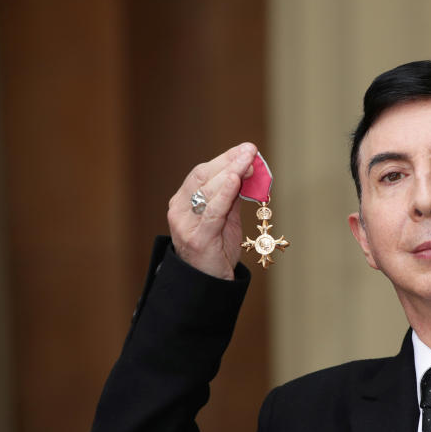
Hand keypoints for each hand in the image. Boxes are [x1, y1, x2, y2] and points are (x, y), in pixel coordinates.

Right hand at [167, 143, 256, 279]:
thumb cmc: (217, 249)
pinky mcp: (199, 238)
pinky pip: (213, 211)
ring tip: (248, 161)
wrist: (208, 282)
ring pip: (208, 191)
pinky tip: (235, 179)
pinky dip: (224, 193)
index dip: (224, 159)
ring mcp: (186, 224)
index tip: (245, 149)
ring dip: (231, 172)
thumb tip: (246, 170)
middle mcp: (180, 210)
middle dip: (229, 162)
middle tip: (250, 151)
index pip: (202, 173)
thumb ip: (231, 196)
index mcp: (183, 202)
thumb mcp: (224, 218)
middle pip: (203, 177)